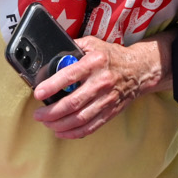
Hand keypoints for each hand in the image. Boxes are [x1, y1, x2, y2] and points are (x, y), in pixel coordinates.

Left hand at [32, 32, 171, 139]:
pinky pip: (90, 127)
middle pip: (73, 103)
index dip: (52, 86)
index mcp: (95, 62)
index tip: (39, 93)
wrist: (139, 70)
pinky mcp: (110, 112)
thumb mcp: (94, 44)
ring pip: (80, 118)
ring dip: (59, 124)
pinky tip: (61, 132)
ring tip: (47, 123)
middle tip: (38, 114)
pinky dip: (74, 133)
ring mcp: (107, 99)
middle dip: (51, 112)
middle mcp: (101, 82)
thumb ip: (73, 47)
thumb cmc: (113, 57)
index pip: (70, 76)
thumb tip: (51, 52)